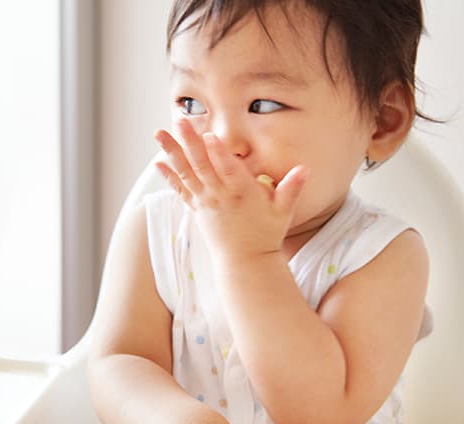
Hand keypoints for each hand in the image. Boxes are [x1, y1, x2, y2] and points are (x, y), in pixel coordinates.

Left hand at [154, 119, 307, 263]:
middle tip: (181, 122)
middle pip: (203, 165)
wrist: (246, 262)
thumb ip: (292, 188)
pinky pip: (180, 190)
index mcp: (242, 193)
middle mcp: (220, 196)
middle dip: (190, 142)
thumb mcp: (283, 212)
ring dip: (172, 152)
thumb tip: (305, 169)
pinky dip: (169, 176)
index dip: (219, 152)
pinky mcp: (197, 209)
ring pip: (186, 173)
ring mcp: (206, 202)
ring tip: (160, 134)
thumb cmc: (266, 234)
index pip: (229, 169)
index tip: (210, 135)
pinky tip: (158, 161)